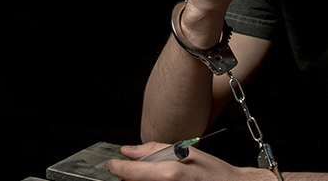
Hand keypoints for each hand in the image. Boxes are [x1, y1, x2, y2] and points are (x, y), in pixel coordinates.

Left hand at [107, 142, 273, 180]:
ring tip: (161, 175)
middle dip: (131, 176)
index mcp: (169, 174)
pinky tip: (166, 180)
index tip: (113, 165)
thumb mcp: (186, 152)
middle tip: (144, 170)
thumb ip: (155, 149)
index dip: (117, 167)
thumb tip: (128, 151)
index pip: (129, 172)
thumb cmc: (213, 173)